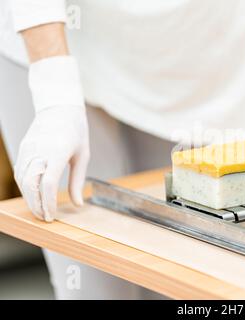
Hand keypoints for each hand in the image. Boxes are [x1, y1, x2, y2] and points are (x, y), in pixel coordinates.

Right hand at [15, 105, 89, 221]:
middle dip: (36, 205)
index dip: (49, 202)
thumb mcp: (83, 155)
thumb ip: (78, 181)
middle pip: (30, 184)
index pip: (48, 183)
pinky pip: (19, 172)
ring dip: (29, 198)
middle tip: (46, 218)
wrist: (60, 107)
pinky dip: (25, 187)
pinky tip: (33, 196)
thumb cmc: (76, 131)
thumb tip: (78, 204)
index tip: (53, 216)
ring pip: (22, 180)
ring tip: (40, 211)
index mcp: (57, 151)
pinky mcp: (23, 149)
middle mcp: (39, 150)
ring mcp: (28, 149)